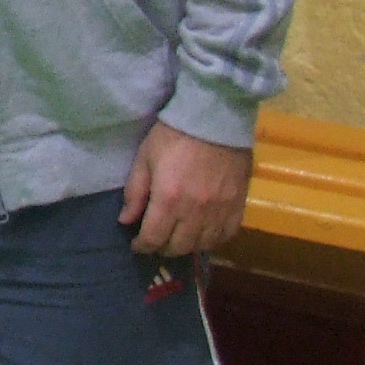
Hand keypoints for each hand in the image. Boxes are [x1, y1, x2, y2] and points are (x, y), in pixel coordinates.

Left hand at [121, 120, 250, 259]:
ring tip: (179, 236)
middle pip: (178, 247)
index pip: (153, 238)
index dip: (142, 246)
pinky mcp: (238, 205)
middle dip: (163, 247)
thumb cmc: (174, 134)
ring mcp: (220, 210)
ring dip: (187, 245)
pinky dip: (213, 239)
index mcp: (169, 199)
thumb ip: (135, 192)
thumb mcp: (145, 158)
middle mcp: (196, 211)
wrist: (215, 117)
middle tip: (157, 239)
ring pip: (203, 245)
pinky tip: (203, 232)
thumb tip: (125, 221)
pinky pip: (226, 235)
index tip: (137, 244)